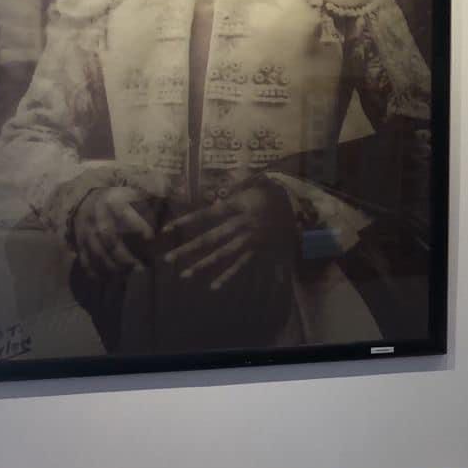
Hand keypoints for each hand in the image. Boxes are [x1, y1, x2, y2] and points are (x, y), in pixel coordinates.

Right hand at [72, 186, 153, 276]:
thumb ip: (152, 199)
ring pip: (97, 253)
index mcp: (113, 204)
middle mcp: (98, 219)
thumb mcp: (132, 194)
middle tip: (141, 268)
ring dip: (112, 267)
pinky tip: (107, 280)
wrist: (84, 200)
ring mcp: (86, 232)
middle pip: (111, 241)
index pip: (125, 215)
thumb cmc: (117, 200)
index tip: (151, 238)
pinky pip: (85, 259)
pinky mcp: (79, 243)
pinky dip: (94, 271)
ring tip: (126, 276)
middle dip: (125, 257)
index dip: (138, 226)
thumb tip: (172, 198)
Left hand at [160, 178, 296, 290]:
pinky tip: (214, 286)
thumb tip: (217, 192)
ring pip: (224, 255)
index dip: (187, 221)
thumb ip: (237, 184)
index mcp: (239, 206)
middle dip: (189, 249)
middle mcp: (243, 225)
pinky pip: (242, 265)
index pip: (208, 215)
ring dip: (204, 265)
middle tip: (168, 259)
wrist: (300, 207)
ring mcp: (252, 240)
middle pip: (212, 239)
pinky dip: (229, 276)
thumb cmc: (272, 193)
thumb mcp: (257, 181)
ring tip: (184, 274)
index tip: (167, 229)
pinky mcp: (259, 251)